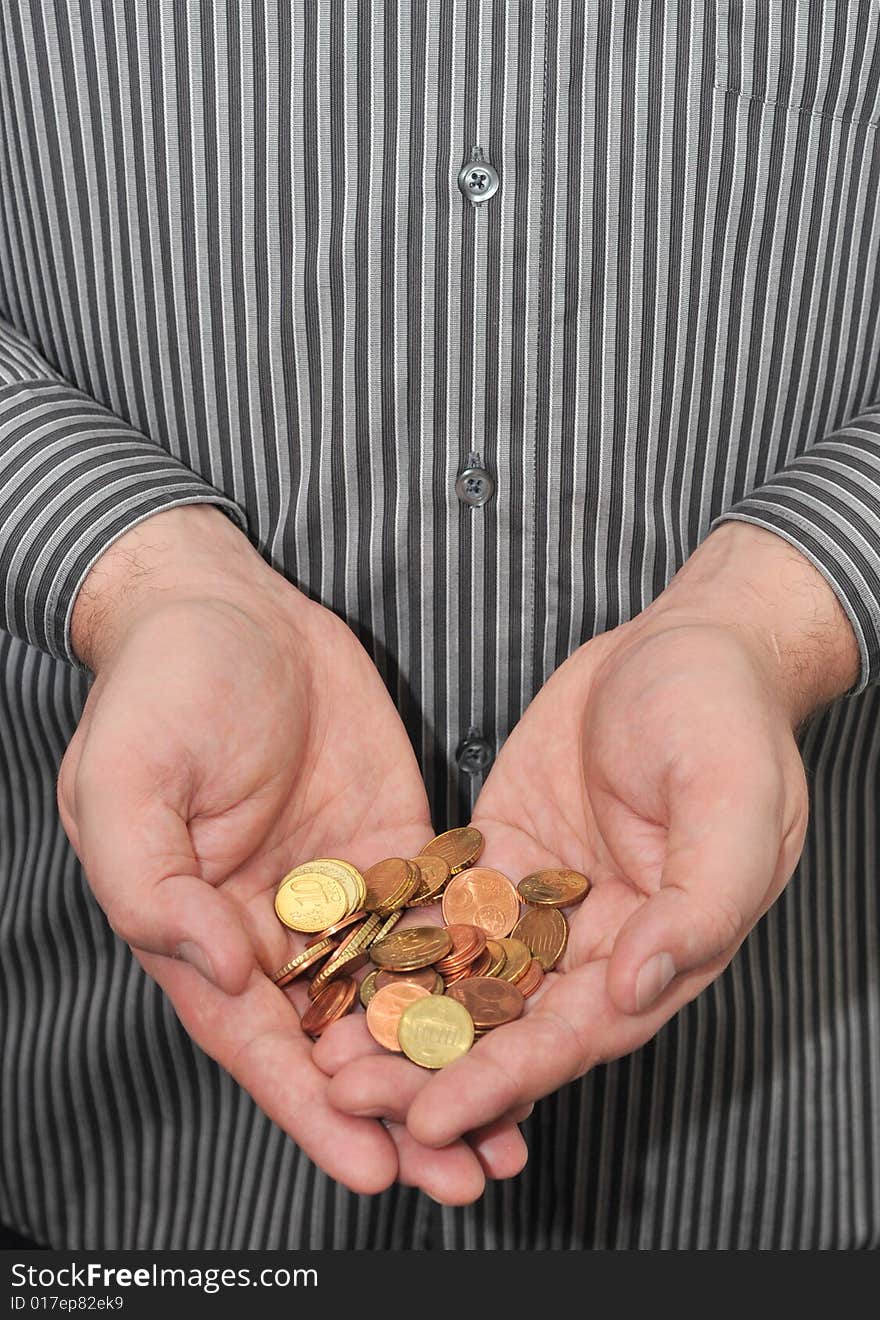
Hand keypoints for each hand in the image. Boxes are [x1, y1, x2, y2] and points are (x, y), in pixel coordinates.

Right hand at [57, 506, 526, 1200]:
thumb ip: (152, 884)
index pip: (260, 1042)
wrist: (231, 605)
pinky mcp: (397, 848)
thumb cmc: (162, 688)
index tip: (371, 1169)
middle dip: (400, 1110)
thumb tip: (216, 969)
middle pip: (340, 1042)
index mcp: (204, 929)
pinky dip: (476, 979)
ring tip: (513, 1128)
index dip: (313, 1110)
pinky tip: (528, 1018)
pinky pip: (440, 923)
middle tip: (470, 1174)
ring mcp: (343, 891)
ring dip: (450, 1063)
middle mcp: (278, 928)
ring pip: (400, 999)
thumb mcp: (125, 781)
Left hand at [324, 522, 858, 1149]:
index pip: (574, 1034)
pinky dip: (394, 937)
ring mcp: (541, 901)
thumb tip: (639, 987)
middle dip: (430, 1064)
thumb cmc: (725, 719)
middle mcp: (596, 943)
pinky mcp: (500, 855)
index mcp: (661, 950)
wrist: (682, 645)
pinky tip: (336, 959)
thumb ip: (700, 902)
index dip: (504, 1080)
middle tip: (348, 1092)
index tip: (431, 1118)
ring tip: (322, 1049)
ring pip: (465, 976)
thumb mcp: (734, 803)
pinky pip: (443, 905)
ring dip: (400, 1016)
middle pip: (508, 1023)